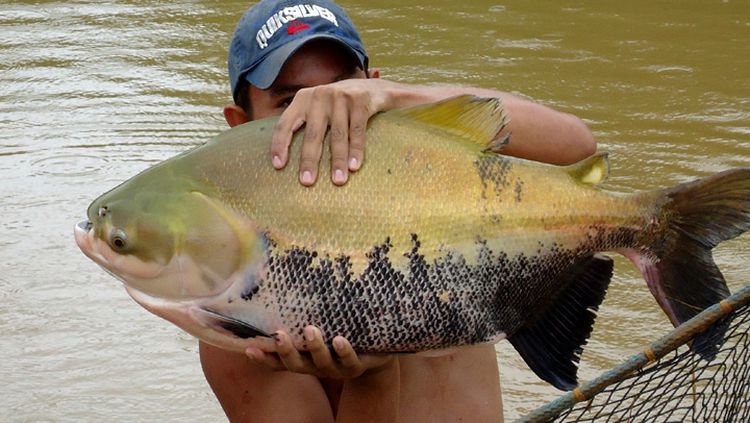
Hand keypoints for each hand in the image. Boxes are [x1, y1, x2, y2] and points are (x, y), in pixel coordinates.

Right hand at [242, 325, 392, 378]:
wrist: (375, 357)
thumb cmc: (339, 335)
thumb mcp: (321, 327)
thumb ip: (302, 316)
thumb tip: (280, 284)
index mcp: (304, 359)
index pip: (279, 362)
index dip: (264, 358)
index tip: (249, 349)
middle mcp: (317, 366)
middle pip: (297, 365)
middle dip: (287, 351)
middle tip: (280, 335)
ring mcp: (337, 368)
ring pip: (323, 362)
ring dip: (316, 347)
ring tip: (311, 330)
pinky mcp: (358, 365)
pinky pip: (350, 359)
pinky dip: (344, 350)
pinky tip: (339, 339)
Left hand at [270, 78, 392, 185]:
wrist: (374, 88)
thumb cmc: (340, 105)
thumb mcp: (319, 108)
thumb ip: (305, 123)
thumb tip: (287, 158)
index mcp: (303, 99)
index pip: (286, 123)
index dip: (279, 144)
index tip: (278, 166)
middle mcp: (319, 95)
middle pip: (312, 133)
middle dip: (310, 160)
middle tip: (307, 181)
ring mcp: (340, 97)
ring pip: (337, 135)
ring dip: (337, 160)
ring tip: (337, 180)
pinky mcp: (360, 101)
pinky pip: (356, 131)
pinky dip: (356, 150)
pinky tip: (354, 167)